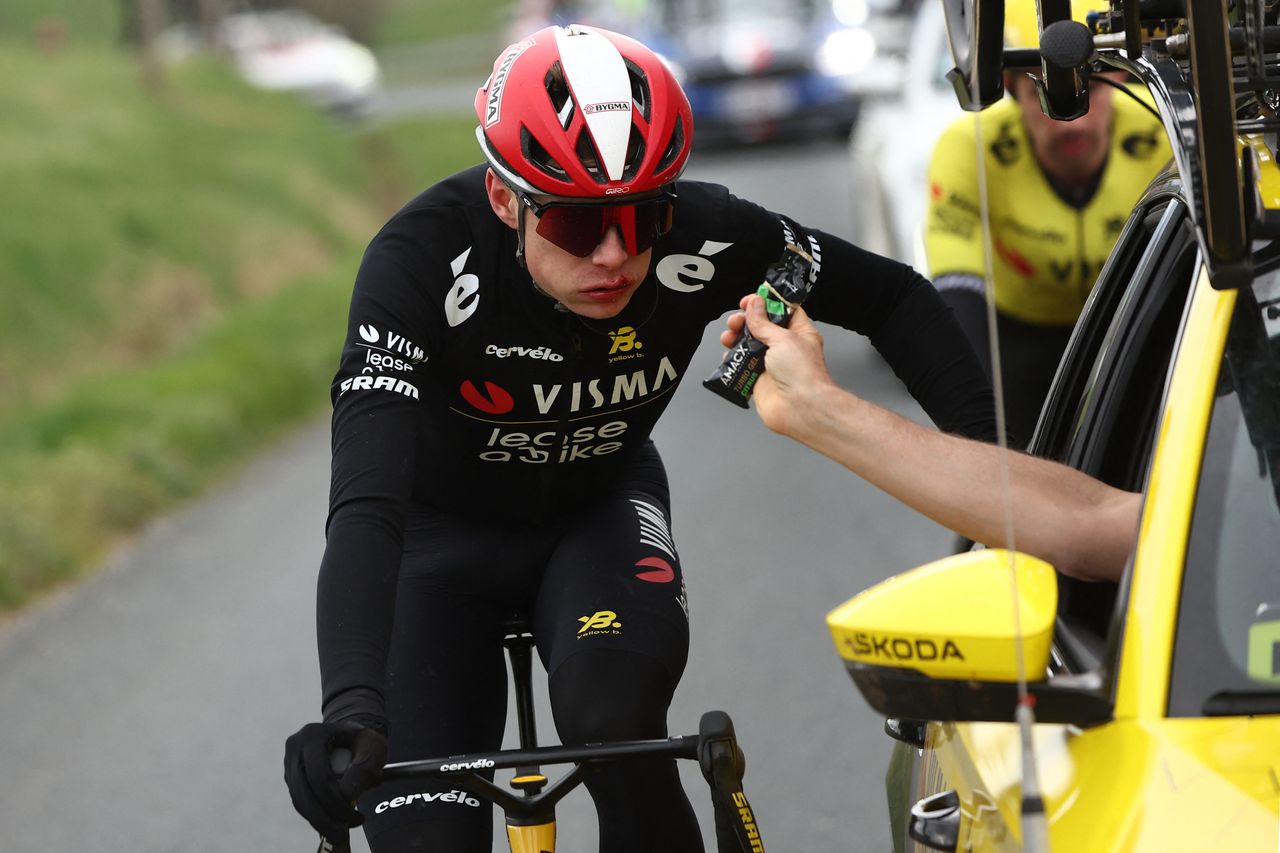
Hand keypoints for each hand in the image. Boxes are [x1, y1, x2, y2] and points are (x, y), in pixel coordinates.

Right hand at [283, 718, 387, 840]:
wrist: (351, 737)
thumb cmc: (364, 741)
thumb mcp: (372, 747)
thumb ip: (364, 768)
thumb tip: (347, 795)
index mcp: (313, 735)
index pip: (318, 775)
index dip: (333, 800)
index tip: (352, 814)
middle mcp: (295, 748)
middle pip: (304, 791)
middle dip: (324, 817)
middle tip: (342, 834)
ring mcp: (290, 763)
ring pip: (299, 800)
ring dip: (319, 820)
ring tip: (340, 832)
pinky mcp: (291, 777)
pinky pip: (300, 801)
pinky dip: (315, 815)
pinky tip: (332, 823)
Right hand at [719, 295, 832, 435]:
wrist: (800, 407)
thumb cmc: (803, 373)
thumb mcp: (783, 338)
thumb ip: (764, 322)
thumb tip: (754, 305)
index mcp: (799, 333)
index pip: (782, 310)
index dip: (765, 303)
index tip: (750, 301)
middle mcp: (785, 347)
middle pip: (761, 326)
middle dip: (745, 321)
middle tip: (737, 320)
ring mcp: (771, 363)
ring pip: (748, 345)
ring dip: (736, 338)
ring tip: (729, 336)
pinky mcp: (758, 379)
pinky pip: (741, 365)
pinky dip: (732, 359)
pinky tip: (728, 355)